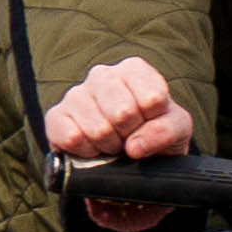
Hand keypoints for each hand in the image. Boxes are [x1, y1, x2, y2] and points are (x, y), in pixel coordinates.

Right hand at [43, 55, 197, 169]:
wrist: (125, 160)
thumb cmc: (153, 134)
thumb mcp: (176, 130)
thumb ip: (167, 130)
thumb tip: (134, 146)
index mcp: (134, 70)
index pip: (152, 97)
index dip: (153, 122)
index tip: (149, 125)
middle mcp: (102, 75)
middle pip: (123, 113)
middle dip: (129, 135)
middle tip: (128, 138)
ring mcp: (76, 95)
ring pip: (99, 129)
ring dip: (109, 147)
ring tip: (111, 144)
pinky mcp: (55, 117)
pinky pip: (73, 139)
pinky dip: (87, 153)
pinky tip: (91, 148)